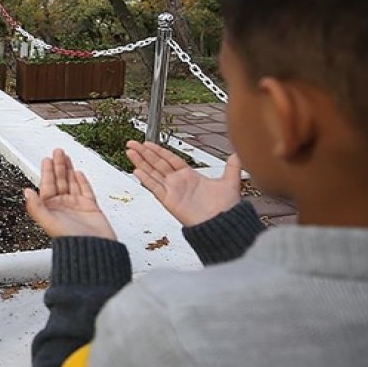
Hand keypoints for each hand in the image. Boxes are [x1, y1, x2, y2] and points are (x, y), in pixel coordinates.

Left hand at [24, 148, 116, 239]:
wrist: (94, 249)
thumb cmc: (72, 240)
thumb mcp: (49, 222)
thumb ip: (36, 207)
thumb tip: (26, 192)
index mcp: (51, 209)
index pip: (47, 185)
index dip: (47, 171)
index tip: (46, 159)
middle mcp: (62, 206)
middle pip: (59, 181)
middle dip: (58, 166)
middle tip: (57, 151)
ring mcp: (76, 206)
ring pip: (71, 182)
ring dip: (68, 169)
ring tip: (66, 157)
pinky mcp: (90, 207)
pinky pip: (85, 190)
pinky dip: (81, 181)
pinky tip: (78, 172)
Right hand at [126, 141, 241, 226]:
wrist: (223, 223)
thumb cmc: (226, 207)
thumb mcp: (230, 182)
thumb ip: (232, 167)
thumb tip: (237, 154)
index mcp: (189, 176)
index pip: (169, 159)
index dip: (158, 150)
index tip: (147, 143)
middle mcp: (178, 182)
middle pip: (157, 163)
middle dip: (144, 153)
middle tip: (132, 143)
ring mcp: (172, 191)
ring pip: (152, 173)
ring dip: (140, 162)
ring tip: (129, 151)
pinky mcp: (169, 200)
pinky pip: (154, 188)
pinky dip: (145, 179)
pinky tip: (136, 170)